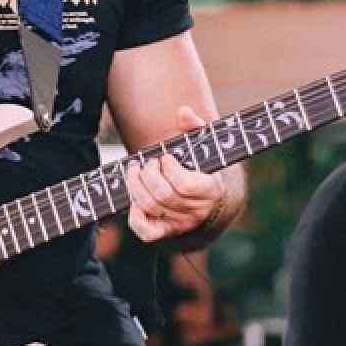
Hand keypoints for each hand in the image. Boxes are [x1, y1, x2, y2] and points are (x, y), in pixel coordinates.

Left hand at [126, 105, 232, 243]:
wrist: (207, 200)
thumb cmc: (202, 166)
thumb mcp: (204, 145)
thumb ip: (195, 126)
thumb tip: (183, 112)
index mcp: (211, 190)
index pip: (185, 185)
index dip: (169, 168)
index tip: (165, 156)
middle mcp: (197, 212)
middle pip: (163, 195)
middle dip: (148, 174)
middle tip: (146, 162)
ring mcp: (181, 224)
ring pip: (151, 208)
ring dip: (135, 186)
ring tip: (134, 170)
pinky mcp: (166, 232)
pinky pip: (147, 233)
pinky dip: (135, 217)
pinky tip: (134, 200)